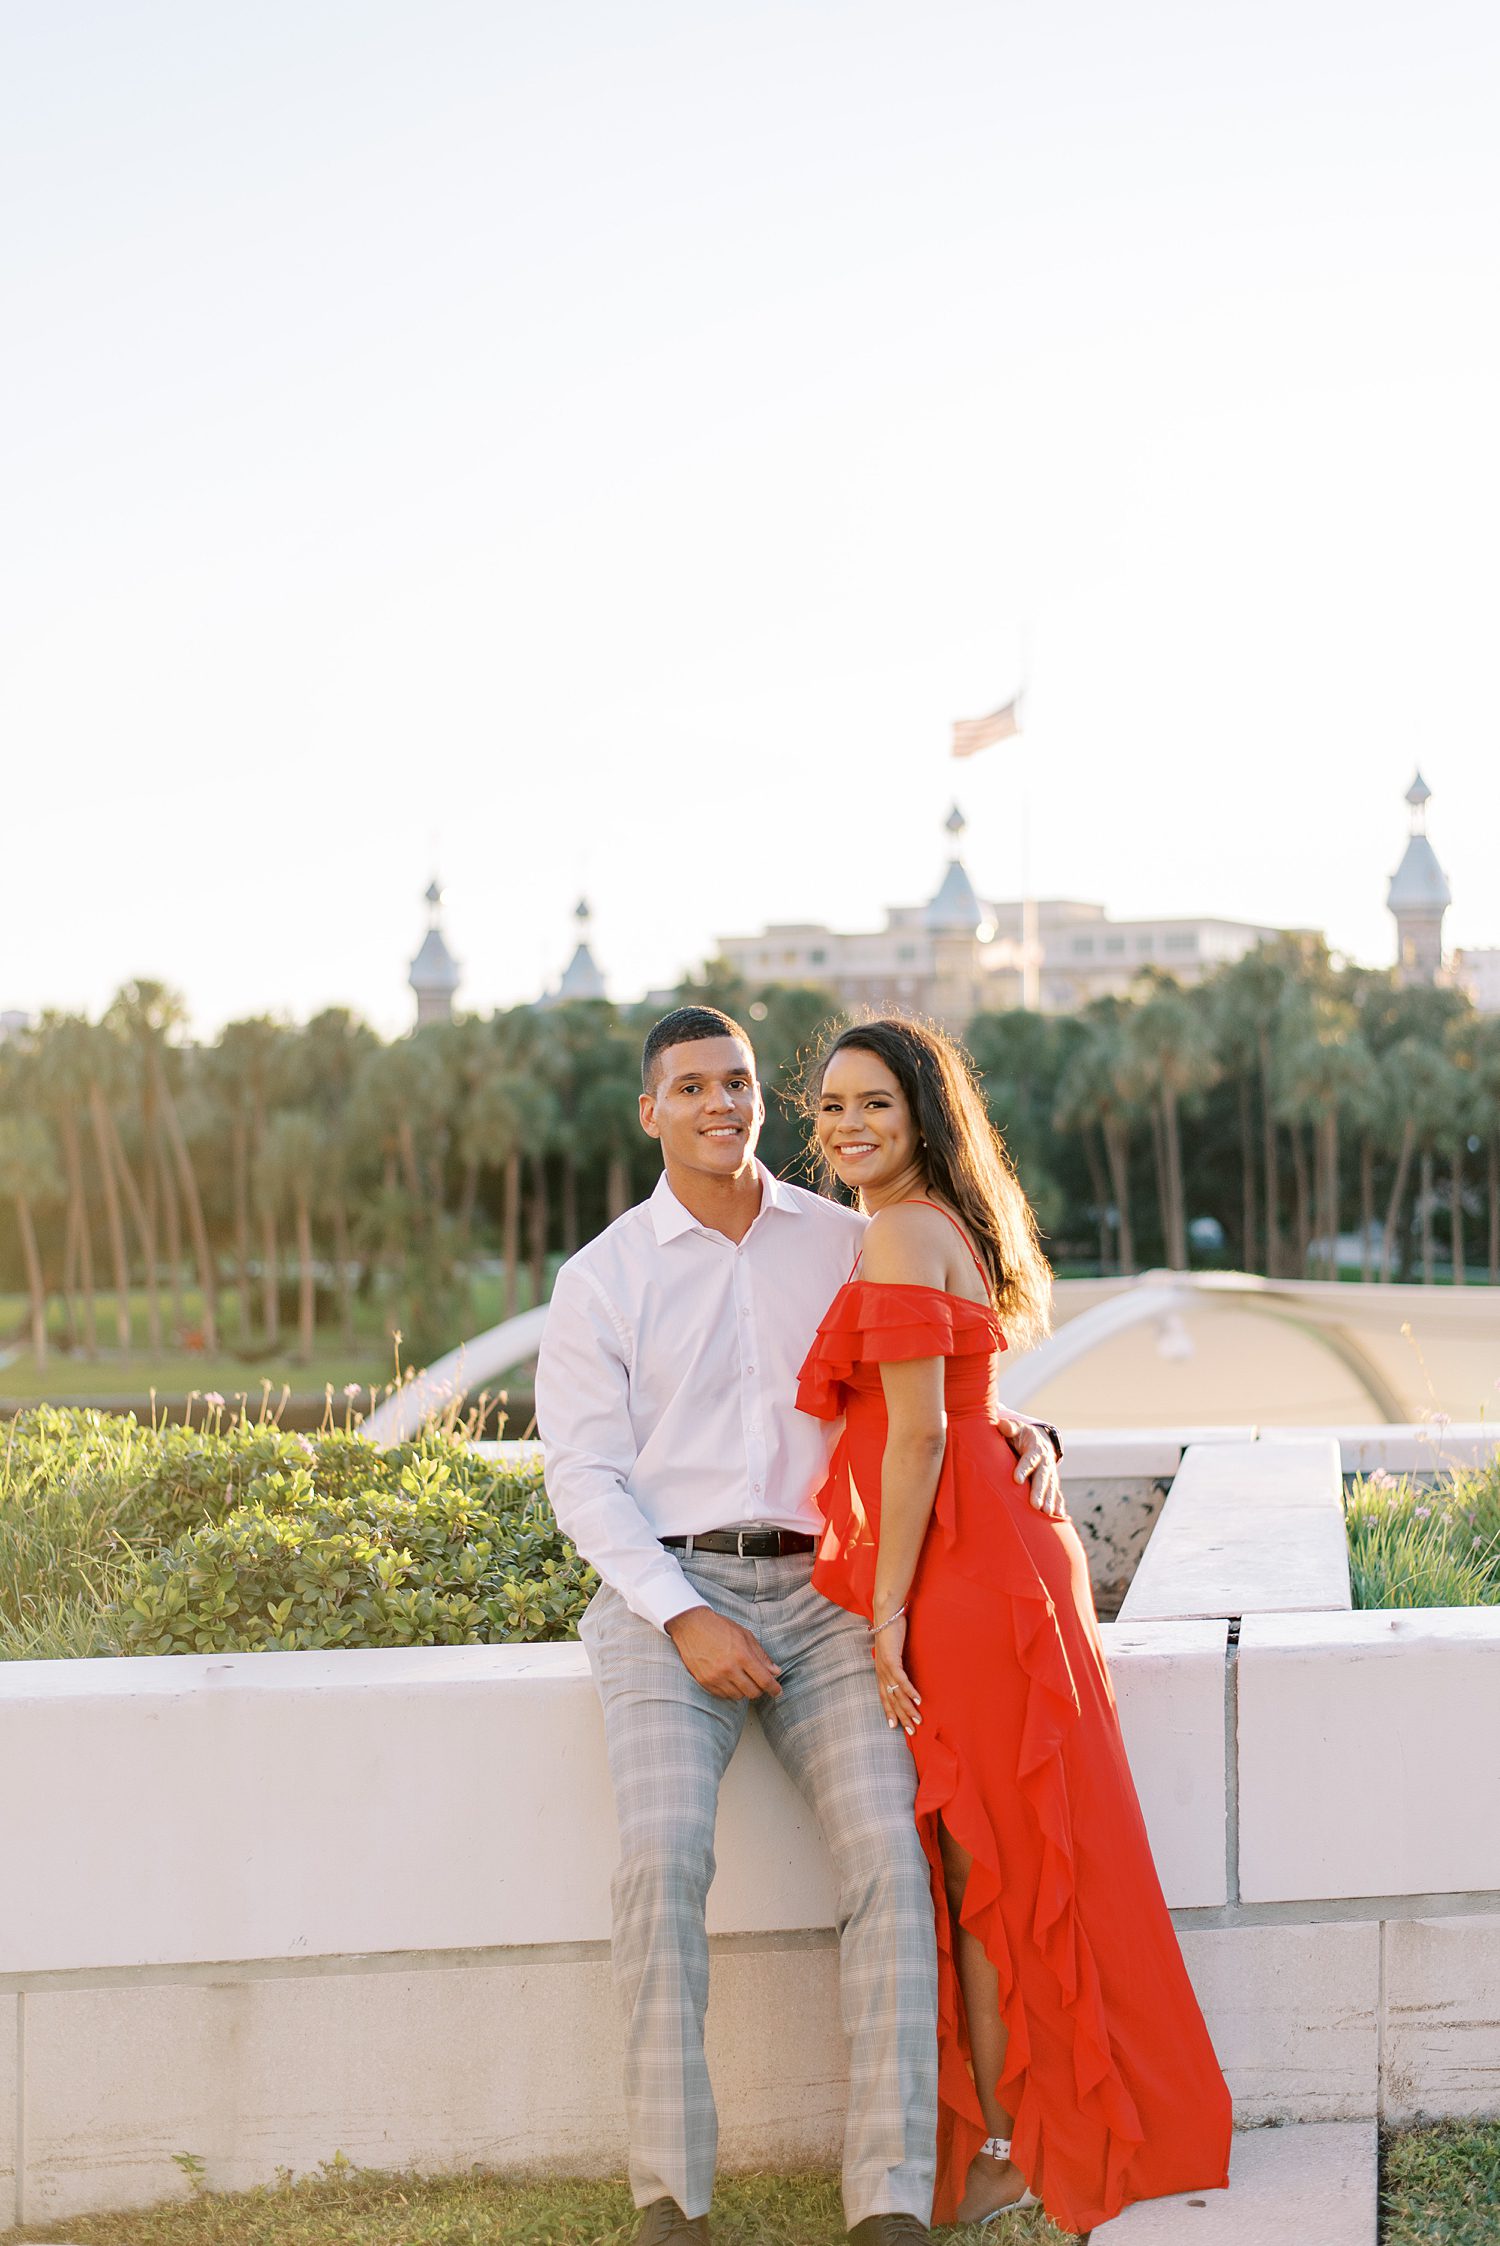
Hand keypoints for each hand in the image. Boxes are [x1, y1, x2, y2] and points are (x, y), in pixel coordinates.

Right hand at [666, 1605, 782, 1699]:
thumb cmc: (720, 1628)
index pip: (764, 1680)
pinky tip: (730, 1680)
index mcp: (742, 1655)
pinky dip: (730, 1691)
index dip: (774, 1688)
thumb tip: (776, 1672)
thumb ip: (761, 1655)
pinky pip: (723, 1696)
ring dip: (744, 1690)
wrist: (691, 1626)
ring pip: (738, 1696)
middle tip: (759, 1682)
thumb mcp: (745, 1635)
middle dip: (759, 1689)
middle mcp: (729, 1669)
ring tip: (742, 1678)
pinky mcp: (704, 1682)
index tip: (777, 1691)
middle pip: (753, 1692)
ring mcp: (715, 1677)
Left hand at [870, 1612, 920, 1734]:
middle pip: (891, 1700)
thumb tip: (901, 1670)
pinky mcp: (892, 1659)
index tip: (895, 1727)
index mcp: (880, 1671)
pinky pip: (902, 1680)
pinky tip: (918, 1700)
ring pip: (897, 1693)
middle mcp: (881, 1672)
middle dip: (901, 1716)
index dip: (889, 1712)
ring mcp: (885, 1667)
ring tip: (918, 1720)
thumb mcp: (892, 1650)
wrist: (886, 1614)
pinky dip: (910, 1691)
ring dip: (908, 1708)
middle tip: (912, 1731)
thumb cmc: (891, 1631)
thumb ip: (896, 1662)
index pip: (885, 1696)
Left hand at [996, 1411, 1066, 1520]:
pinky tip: (1060, 1516)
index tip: (1016, 1480)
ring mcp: (1050, 1473)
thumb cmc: (1021, 1436)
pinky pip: (1057, 1494)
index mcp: (1035, 1449)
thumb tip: (1002, 1425)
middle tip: (1035, 1505)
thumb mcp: (1016, 1429)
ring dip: (1050, 1500)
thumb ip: (1009, 1428)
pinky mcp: (1052, 1482)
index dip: (1023, 1468)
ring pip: (1051, 1487)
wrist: (1039, 1441)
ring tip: (1046, 1512)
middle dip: (1039, 1491)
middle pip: (1042, 1477)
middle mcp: (1045, 1462)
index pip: (1029, 1459)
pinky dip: (1059, 1504)